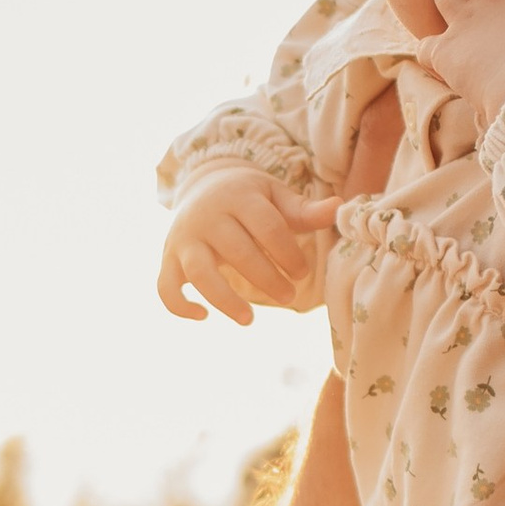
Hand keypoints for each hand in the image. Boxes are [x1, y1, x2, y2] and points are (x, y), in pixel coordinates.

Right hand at [159, 167, 338, 324]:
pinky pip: (165, 287)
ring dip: (225, 299)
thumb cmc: (249, 199)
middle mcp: (208, 216)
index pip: (267, 227)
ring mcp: (185, 239)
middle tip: (290, 296)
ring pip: (200, 272)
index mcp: (239, 197)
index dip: (288, 253)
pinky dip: (179, 306)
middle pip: (238, 251)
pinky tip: (203, 318)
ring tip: (250, 320)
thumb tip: (339, 209)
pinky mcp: (169, 259)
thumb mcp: (276, 198)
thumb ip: (305, 211)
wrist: (202, 186)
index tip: (303, 273)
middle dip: (267, 278)